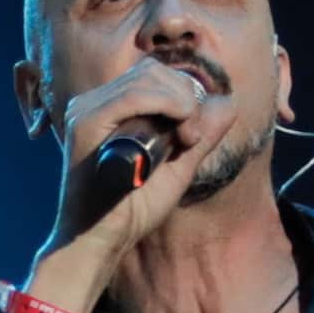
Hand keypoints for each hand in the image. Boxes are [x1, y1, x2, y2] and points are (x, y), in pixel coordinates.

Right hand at [28, 57, 231, 303]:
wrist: (98, 242)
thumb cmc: (131, 210)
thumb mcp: (178, 168)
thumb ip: (202, 135)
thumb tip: (228, 101)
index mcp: (110, 108)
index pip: (155, 75)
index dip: (185, 94)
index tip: (193, 136)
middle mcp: (94, 103)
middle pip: (153, 70)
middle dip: (186, 97)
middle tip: (191, 138)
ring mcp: (86, 110)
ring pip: (148, 78)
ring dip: (180, 104)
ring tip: (184, 141)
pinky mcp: (85, 123)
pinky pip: (133, 95)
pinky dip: (165, 106)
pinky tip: (178, 134)